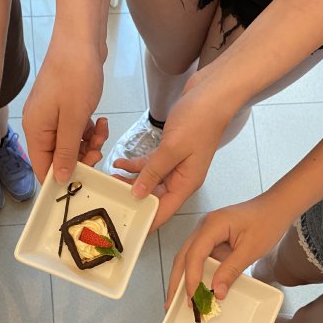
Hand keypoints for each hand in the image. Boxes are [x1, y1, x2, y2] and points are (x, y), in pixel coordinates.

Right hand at [22, 33, 104, 183]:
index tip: (85, 178)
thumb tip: (59, 178)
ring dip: (89, 144)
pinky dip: (89, 130)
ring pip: (70, 145)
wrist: (80, 39)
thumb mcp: (73, 119)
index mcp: (35, 131)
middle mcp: (40, 126)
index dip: (62, 178)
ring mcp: (52, 116)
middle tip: (99, 150)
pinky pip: (76, 130)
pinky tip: (99, 121)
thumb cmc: (75, 74)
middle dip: (81, 158)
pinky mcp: (64, 108)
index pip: (43, 168)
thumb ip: (65, 151)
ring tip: (102, 130)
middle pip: (58, 158)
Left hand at [119, 75, 229, 231]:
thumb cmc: (199, 120)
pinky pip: (151, 163)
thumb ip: (153, 172)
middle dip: (134, 200)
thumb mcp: (172, 149)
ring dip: (131, 181)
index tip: (129, 229)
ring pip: (150, 180)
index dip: (148, 221)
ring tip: (109, 181)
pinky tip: (119, 163)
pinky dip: (135, 164)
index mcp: (186, 183)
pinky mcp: (171, 150)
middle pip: (155, 197)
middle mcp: (182, 177)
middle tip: (111, 202)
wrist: (212, 93)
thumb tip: (138, 194)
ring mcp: (177, 164)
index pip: (165, 211)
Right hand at [166, 196, 290, 303]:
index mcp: (212, 225)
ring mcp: (206, 232)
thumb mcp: (251, 250)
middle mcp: (204, 227)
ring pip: (188, 258)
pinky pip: (199, 258)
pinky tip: (196, 289)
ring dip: (184, 279)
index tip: (192, 298)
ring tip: (180, 301)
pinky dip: (196, 274)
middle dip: (177, 282)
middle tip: (172, 304)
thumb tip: (216, 292)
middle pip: (183, 257)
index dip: (191, 278)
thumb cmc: (268, 221)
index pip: (194, 255)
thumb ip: (231, 271)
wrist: (277, 206)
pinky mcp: (212, 239)